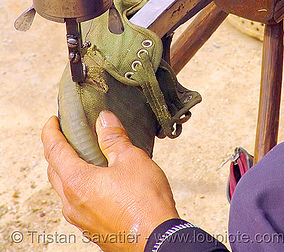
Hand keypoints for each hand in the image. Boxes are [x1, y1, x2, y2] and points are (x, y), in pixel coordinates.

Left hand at [42, 111, 178, 251]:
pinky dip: (80, 187)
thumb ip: (114, 138)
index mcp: (77, 182)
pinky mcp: (92, 230)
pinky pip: (77, 203)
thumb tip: (104, 119)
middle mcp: (72, 203)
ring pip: (64, 190)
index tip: (52, 121)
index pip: (54, 151)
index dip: (51, 132)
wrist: (157, 241)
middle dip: (57, 151)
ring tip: (84, 157)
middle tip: (66, 137)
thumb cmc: (145, 202)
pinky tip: (98, 182)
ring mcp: (81, 220)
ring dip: (68, 170)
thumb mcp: (131, 159)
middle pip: (54, 171)